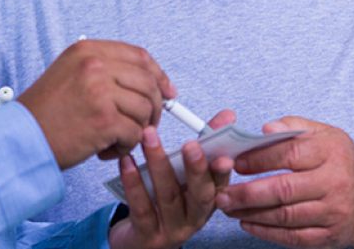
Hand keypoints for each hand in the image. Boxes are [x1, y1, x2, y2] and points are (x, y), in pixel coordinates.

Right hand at [17, 39, 173, 168]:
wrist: (21, 138)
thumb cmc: (44, 113)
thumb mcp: (71, 75)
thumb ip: (106, 71)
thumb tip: (149, 82)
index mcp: (87, 51)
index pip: (139, 55)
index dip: (158, 74)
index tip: (167, 91)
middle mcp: (95, 65)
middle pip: (148, 82)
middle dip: (155, 106)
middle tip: (146, 123)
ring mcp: (100, 91)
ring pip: (145, 109)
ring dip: (137, 129)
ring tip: (116, 139)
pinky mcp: (104, 119)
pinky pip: (135, 133)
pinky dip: (126, 146)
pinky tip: (107, 149)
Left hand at [109, 110, 236, 248]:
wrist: (139, 238)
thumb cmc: (165, 200)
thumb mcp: (186, 174)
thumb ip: (205, 144)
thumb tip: (227, 116)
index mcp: (208, 201)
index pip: (220, 185)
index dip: (222, 171)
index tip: (223, 156)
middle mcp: (194, 218)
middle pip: (200, 195)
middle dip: (196, 169)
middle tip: (190, 145)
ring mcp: (172, 229)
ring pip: (168, 197)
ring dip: (159, 164)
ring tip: (148, 138)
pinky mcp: (148, 235)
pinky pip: (142, 208)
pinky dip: (134, 183)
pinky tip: (126, 162)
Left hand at [214, 116, 353, 247]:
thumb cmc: (341, 162)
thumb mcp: (325, 134)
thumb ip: (293, 126)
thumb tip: (266, 129)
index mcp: (331, 153)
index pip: (289, 153)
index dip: (258, 159)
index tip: (234, 162)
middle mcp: (334, 183)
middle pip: (284, 190)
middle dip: (248, 193)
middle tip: (223, 193)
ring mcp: (332, 213)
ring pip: (285, 216)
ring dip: (251, 214)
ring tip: (229, 208)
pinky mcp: (328, 236)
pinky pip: (292, 237)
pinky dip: (267, 232)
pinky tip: (248, 224)